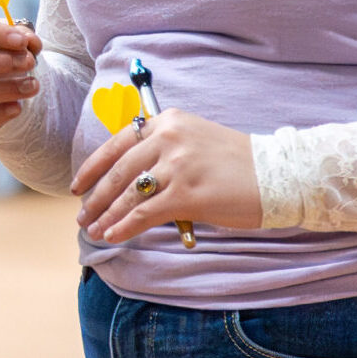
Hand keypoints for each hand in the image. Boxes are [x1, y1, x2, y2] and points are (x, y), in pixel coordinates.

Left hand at [73, 108, 261, 241]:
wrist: (279, 174)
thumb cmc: (236, 163)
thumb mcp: (193, 140)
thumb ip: (160, 150)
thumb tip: (125, 178)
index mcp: (166, 122)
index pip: (115, 145)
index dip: (92, 168)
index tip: (77, 185)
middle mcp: (167, 138)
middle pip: (117, 171)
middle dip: (95, 196)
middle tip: (82, 214)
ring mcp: (177, 166)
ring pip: (127, 194)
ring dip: (105, 214)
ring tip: (93, 229)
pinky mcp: (187, 194)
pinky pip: (144, 213)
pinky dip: (124, 226)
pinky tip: (112, 235)